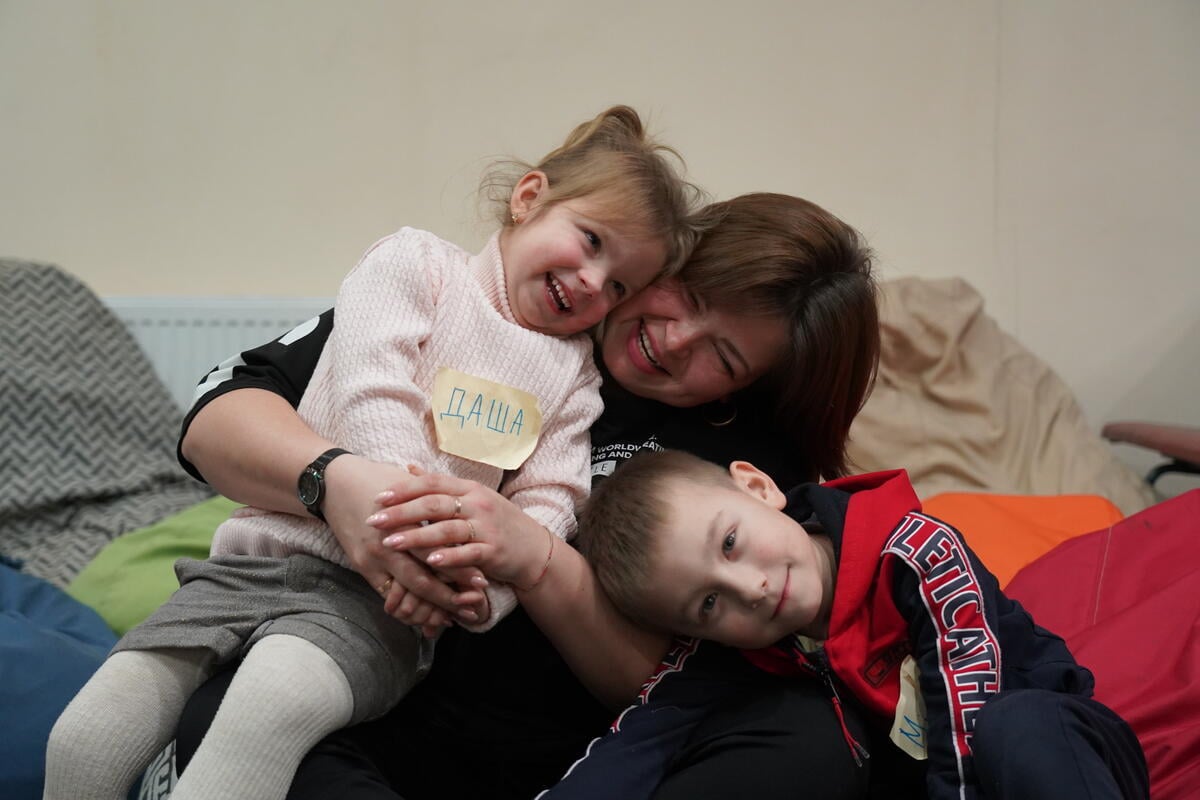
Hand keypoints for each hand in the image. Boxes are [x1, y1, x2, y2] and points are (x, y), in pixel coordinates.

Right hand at [322, 455, 482, 629]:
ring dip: (430, 605)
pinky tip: (425, 613)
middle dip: (449, 595)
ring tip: (453, 615)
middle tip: (473, 605)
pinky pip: (388, 594)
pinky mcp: (362, 567)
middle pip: (423, 577)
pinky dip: (408, 606)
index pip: (437, 551)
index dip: (460, 568)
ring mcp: (372, 558)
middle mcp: (388, 544)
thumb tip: (465, 514)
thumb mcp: (408, 484)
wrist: (333, 482)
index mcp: (404, 521)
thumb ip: (435, 501)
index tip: (483, 580)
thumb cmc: (378, 477)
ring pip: (406, 591)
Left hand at [367, 468, 554, 589]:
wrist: (533, 548)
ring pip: (447, 529)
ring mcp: (487, 526)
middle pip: (435, 504)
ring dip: (417, 536)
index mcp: (470, 488)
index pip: (433, 483)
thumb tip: (409, 467)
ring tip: (391, 543)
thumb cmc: (497, 522)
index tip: (378, 497)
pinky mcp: (494, 550)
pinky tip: (429, 562)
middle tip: (374, 520)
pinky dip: (449, 556)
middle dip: (402, 512)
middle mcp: (478, 503)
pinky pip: (468, 552)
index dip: (404, 489)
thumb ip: (441, 485)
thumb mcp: (473, 497)